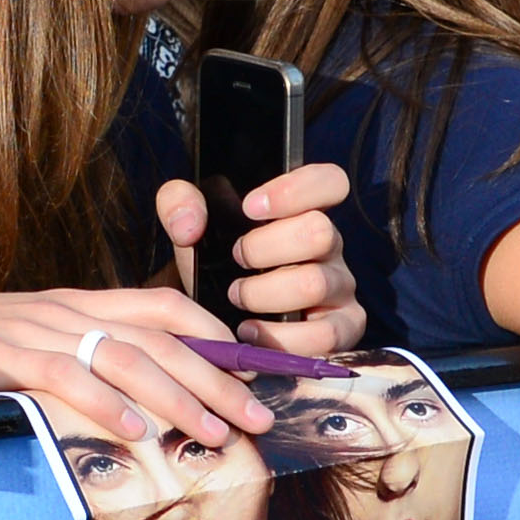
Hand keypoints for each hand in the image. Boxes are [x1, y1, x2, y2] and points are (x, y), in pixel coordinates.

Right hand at [0, 275, 280, 445]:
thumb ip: (84, 361)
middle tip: (257, 416)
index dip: (216, 336)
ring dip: (179, 397)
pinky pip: (63, 376)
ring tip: (215, 432)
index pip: (165, 306)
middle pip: (161, 337)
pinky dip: (102, 404)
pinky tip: (134, 433)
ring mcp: (35, 330)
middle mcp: (67, 310)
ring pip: (125, 356)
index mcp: (79, 304)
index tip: (254, 372)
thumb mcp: (35, 346)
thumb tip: (138, 400)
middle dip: (217, 378)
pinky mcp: (1, 357)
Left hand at [152, 162, 356, 358]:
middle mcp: (330, 246)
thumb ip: (179, 203)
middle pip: (320, 231)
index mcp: (303, 211)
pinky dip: (281, 337)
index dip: (296, 189)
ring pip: (315, 283)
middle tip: (236, 259)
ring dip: (264, 293)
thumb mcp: (189, 228)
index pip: (330, 182)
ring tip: (236, 298)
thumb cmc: (214, 266)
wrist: (209, 320)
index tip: (249, 207)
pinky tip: (250, 332)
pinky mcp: (341, 330)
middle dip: (264, 248)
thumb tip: (190, 226)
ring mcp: (340, 289)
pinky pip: (325, 335)